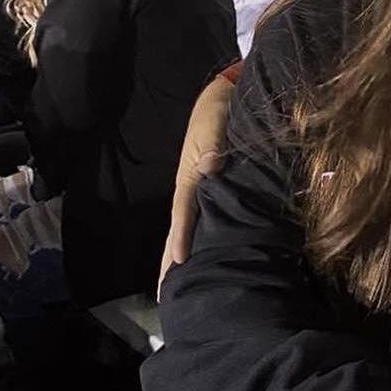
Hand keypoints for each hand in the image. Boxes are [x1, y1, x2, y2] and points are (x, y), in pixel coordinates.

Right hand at [158, 73, 231, 293]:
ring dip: (177, 258)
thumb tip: (210, 167)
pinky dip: (192, 243)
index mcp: (190, 177)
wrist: (226, 97)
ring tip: (172, 287)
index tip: (179, 264)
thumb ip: (213, 146)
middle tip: (164, 293)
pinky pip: (198, 222)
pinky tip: (194, 263)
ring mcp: (198, 192)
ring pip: (185, 231)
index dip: (183, 237)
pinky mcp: (208, 191)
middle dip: (169, 261)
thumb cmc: (219, 112)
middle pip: (178, 231)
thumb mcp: (215, 125)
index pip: (184, 213)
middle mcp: (191, 189)